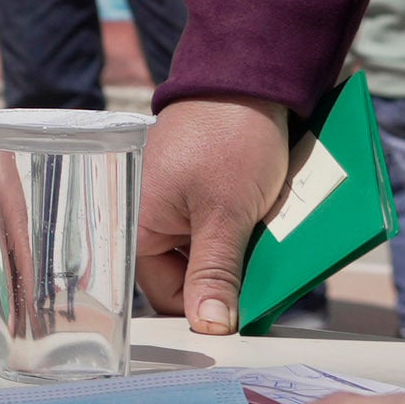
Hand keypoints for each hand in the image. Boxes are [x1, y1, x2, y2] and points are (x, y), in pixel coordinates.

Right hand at [138, 91, 297, 332]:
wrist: (249, 75)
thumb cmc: (230, 138)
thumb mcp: (225, 214)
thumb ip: (214, 274)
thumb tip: (208, 329)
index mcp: (136, 223)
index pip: (167, 294)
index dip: (208, 306)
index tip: (247, 312)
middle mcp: (148, 214)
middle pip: (190, 272)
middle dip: (230, 275)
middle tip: (265, 271)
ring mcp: (174, 198)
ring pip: (209, 248)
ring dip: (241, 251)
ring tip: (268, 238)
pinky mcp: (198, 185)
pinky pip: (219, 223)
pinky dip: (244, 226)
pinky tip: (267, 219)